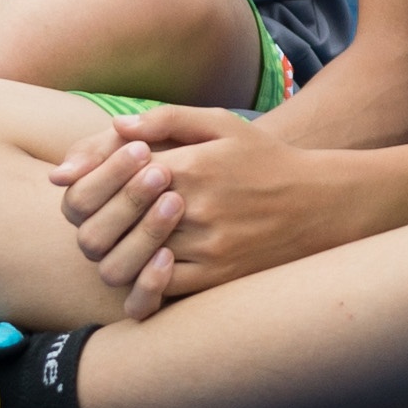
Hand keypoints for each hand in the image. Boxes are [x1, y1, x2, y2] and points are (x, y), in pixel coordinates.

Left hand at [50, 107, 353, 319]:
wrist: (320, 205)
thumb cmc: (264, 160)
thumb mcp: (221, 124)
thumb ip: (167, 119)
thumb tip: (117, 128)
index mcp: (189, 164)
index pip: (115, 172)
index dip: (93, 177)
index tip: (87, 180)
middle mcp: (192, 206)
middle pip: (115, 218)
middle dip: (98, 215)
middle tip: (96, 214)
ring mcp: (204, 245)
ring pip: (131, 257)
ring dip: (117, 249)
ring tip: (117, 240)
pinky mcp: (216, 277)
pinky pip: (160, 287)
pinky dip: (143, 279)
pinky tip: (144, 264)